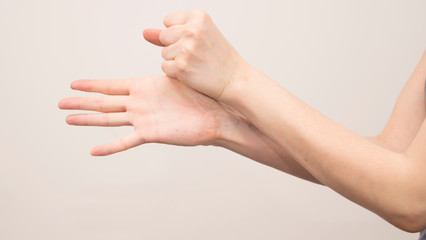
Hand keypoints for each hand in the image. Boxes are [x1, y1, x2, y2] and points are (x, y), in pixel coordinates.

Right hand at [58, 75, 235, 155]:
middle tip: (61, 103)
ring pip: (109, 119)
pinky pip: (126, 141)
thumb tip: (164, 43)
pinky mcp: (151, 133)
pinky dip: (110, 147)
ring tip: (69, 119)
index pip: (111, 85)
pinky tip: (94, 151)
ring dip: (88, 120)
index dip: (92, 85)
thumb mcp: (179, 73)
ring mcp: (143, 119)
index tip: (74, 83)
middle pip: (104, 103)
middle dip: (82, 102)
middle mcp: (140, 103)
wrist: (215, 114)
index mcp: (144, 87)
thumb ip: (164, 63)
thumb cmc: (201, 93)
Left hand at [143, 10, 246, 99]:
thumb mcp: (199, 37)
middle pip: (164, 37)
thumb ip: (170, 32)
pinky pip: (165, 68)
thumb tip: (145, 32)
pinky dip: (176, 74)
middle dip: (176, 47)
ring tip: (197, 64)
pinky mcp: (181, 66)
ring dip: (176, 61)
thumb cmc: (219, 59)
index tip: (197, 42)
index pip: (168, 22)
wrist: (235, 80)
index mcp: (198, 17)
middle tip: (197, 55)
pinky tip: (192, 73)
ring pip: (164, 53)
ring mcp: (186, 48)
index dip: (180, 35)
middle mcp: (192, 30)